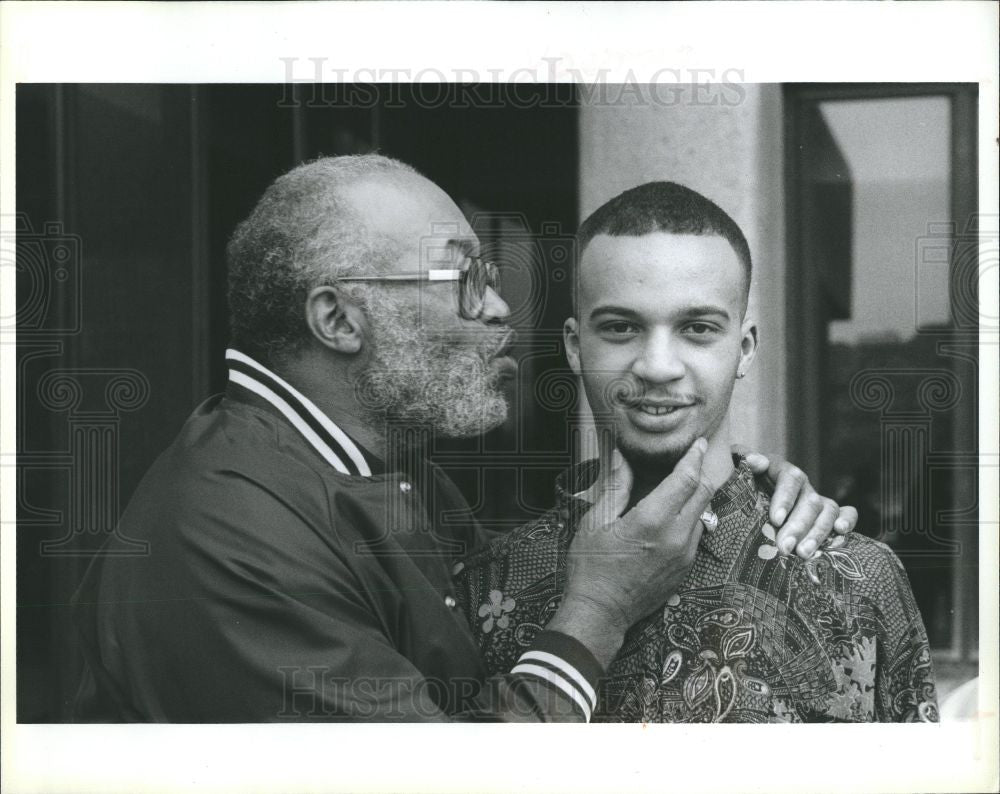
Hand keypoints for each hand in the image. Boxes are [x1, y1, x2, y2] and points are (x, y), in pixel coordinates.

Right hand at [548, 439, 712, 667]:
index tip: (698, 444)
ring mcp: (684, 555)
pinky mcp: (686, 568)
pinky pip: (696, 534)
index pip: (685, 479)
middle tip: (694, 457)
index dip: (694, 457)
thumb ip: (615, 488)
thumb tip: (623, 459)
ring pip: (703, 514)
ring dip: (696, 496)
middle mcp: (675, 537)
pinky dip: (690, 518)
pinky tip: (672, 516)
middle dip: (701, 472)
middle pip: (703, 493)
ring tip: (680, 486)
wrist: (601, 613)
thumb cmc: (590, 566)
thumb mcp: (594, 522)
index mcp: (651, 521)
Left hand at [734, 445, 858, 558]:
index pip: (790, 479)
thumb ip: (739, 461)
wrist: (745, 496)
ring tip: (803, 554)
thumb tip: (756, 461)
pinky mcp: (828, 514)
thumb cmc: (737, 484)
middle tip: (785, 547)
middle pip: (809, 501)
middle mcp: (802, 485)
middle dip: (799, 526)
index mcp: (780, 470)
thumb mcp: (734, 470)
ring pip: (827, 512)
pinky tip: (840, 533)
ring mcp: (816, 499)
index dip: (785, 498)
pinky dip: (848, 521)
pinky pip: (846, 513)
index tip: (775, 519)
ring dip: (818, 533)